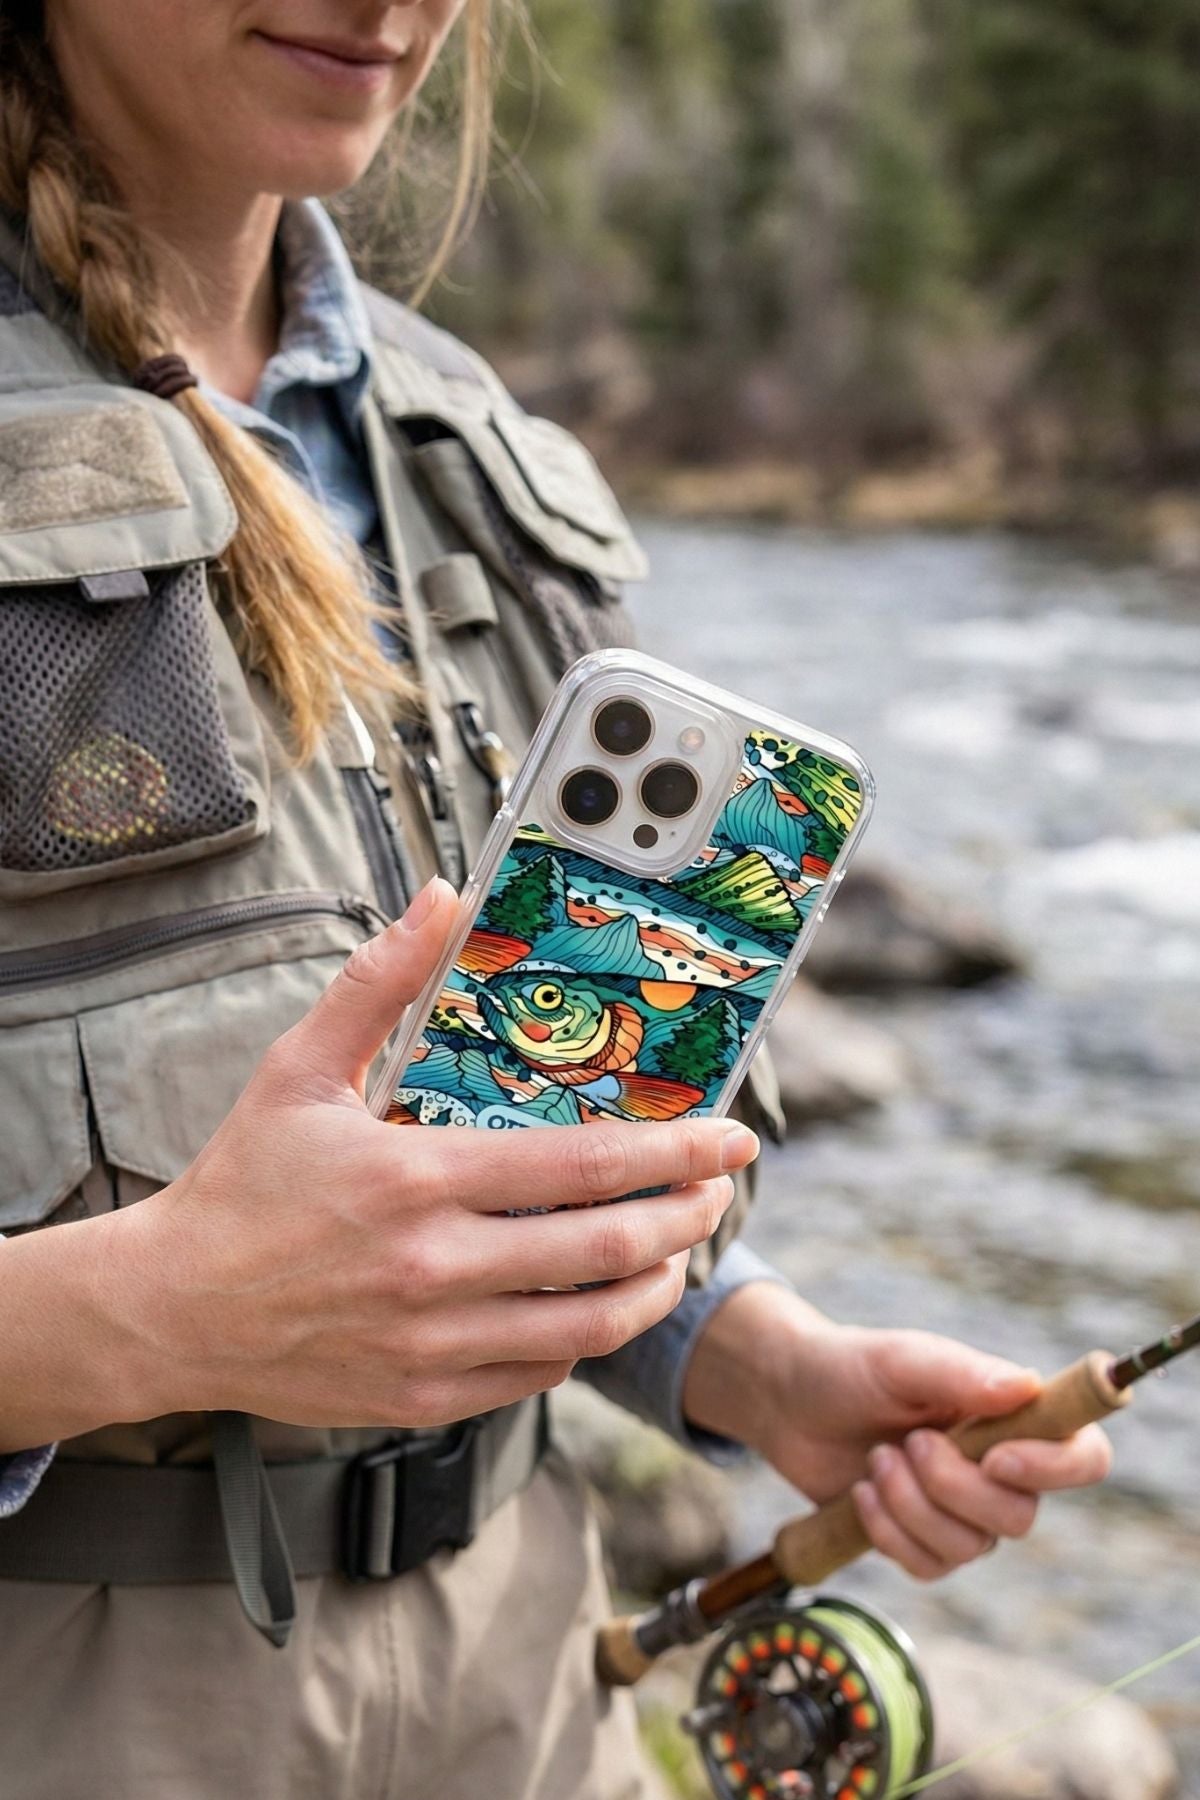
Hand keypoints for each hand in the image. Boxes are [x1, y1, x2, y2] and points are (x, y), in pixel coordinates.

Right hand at [0, 878, 757, 1450]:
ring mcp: (435, 1342)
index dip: (675, 1151)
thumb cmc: (241, 1183)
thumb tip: (441, 898)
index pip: (584, 1167)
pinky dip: (584, 1337)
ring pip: (589, 1325)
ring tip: (678, 1249)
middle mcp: (437, 1267)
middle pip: (608, 1248)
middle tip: (718, 1188)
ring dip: (655, 1285)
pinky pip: (538, 1373)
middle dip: (688, 1215)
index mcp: (418, 1178)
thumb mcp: (299, 1068)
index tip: (731, 1137)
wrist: (170, 1307)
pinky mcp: (425, 1396)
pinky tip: (594, 1303)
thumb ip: (379, 982)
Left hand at [683, 1283, 1110, 1579]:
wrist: (791, 1400)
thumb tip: (1025, 1388)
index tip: (995, 1456)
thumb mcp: (900, 1359)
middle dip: (952, 1487)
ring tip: (876, 1460)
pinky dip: (889, 1533)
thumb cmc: (853, 1367)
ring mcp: (962, 1511)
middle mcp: (1001, 1469)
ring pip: (970, 1548)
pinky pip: (929, 1568)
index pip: (1084, 1456)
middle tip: (906, 1442)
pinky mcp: (922, 1541)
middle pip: (1019, 1517)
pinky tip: (861, 1494)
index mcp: (1012, 1416)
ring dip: (911, 1506)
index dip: (1055, 1469)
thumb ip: (960, 1372)